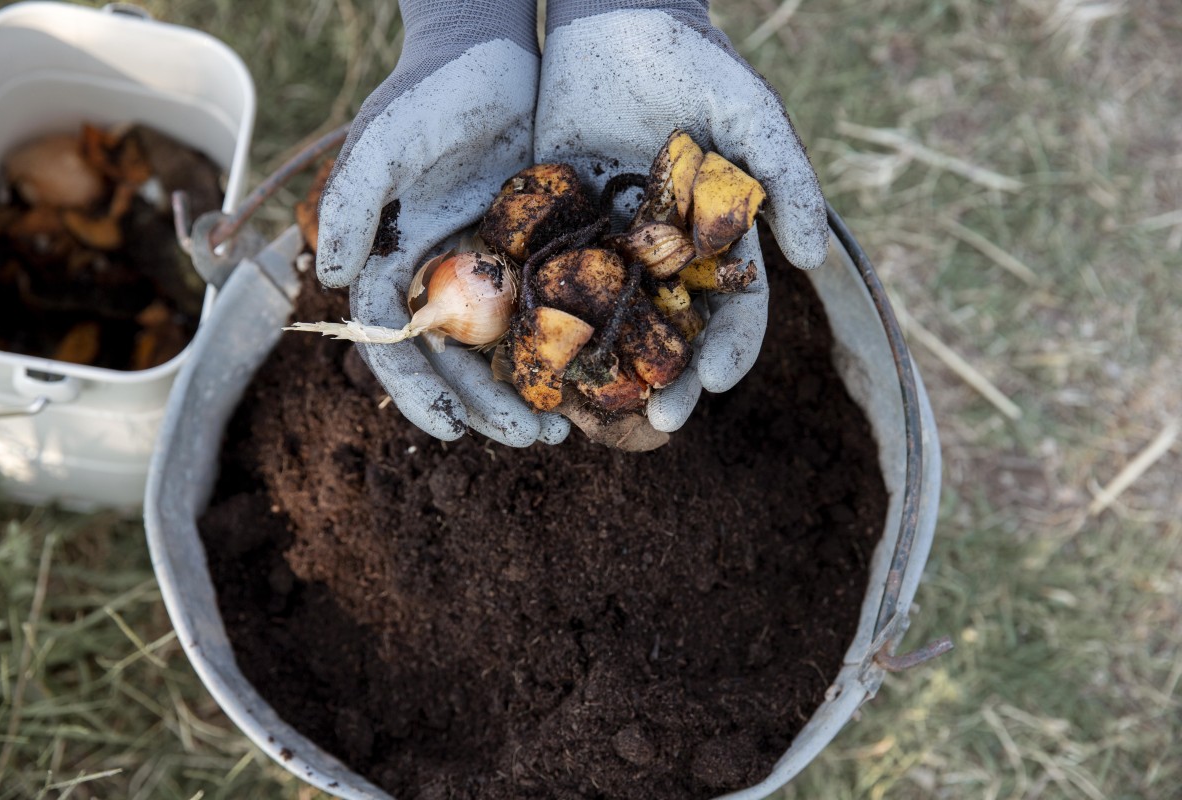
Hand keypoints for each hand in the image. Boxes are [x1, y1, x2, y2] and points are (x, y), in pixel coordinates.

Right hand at [316, 0, 567, 445]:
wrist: (492, 51)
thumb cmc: (430, 93)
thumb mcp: (387, 140)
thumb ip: (355, 202)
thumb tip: (335, 278)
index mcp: (394, 264)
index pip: (395, 344)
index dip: (418, 391)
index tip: (449, 431)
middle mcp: (439, 277)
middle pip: (456, 361)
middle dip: (486, 406)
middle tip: (535, 439)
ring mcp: (488, 270)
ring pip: (504, 349)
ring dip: (529, 390)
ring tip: (566, 428)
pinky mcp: (535, 253)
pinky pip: (549, 313)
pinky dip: (566, 347)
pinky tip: (596, 375)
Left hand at [536, 0, 827, 431]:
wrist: (614, 18)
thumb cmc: (695, 63)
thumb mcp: (751, 113)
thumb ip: (786, 180)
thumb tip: (811, 259)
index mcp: (716, 244)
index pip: (734, 313)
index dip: (730, 350)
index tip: (716, 382)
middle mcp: (663, 258)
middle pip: (672, 337)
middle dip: (671, 381)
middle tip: (659, 419)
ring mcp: (609, 248)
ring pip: (610, 325)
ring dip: (607, 371)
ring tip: (596, 410)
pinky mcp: (556, 229)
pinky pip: (551, 285)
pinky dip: (547, 324)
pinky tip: (536, 358)